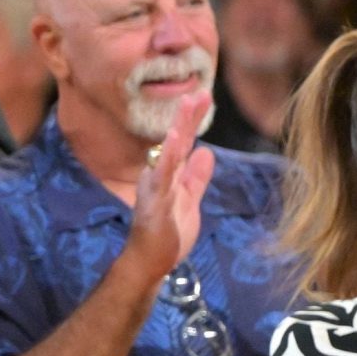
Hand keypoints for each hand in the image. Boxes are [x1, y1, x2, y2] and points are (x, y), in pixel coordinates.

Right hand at [122, 95, 213, 282]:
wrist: (151, 263)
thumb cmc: (168, 233)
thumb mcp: (189, 199)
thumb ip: (197, 177)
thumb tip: (206, 152)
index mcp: (170, 176)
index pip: (183, 143)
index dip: (192, 121)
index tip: (204, 96)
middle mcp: (160, 177)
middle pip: (176, 142)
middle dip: (187, 117)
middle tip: (199, 92)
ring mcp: (157, 190)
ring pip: (169, 155)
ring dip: (179, 130)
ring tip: (187, 107)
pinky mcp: (156, 205)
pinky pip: (163, 180)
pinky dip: (167, 160)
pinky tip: (174, 143)